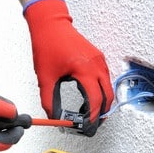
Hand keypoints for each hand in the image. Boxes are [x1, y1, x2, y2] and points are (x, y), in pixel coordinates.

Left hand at [24, 0, 113, 135]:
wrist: (50, 25)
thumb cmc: (48, 46)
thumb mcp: (45, 78)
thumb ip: (49, 99)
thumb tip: (54, 116)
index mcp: (84, 70)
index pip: (94, 100)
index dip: (92, 117)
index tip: (86, 127)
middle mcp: (96, 65)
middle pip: (107, 96)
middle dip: (101, 113)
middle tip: (91, 125)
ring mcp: (99, 60)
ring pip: (108, 88)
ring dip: (101, 102)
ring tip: (89, 115)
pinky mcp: (97, 58)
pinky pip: (105, 79)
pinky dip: (100, 91)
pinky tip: (89, 98)